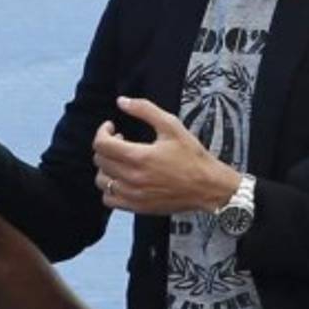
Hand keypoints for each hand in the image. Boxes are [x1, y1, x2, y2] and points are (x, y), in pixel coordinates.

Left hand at [93, 96, 239, 214]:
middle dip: (106, 146)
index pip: (101, 144)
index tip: (111, 127)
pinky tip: (121, 179)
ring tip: (120, 160)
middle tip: (121, 140)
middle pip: (100, 160)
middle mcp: (132, 178)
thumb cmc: (192, 156)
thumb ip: (145, 110)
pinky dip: (109, 188)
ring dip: (106, 167)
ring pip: (101, 180)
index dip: (102, 131)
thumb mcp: (172, 126)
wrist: (208, 187)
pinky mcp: (137, 207)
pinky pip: (109, 199)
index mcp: (139, 157)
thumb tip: (122, 101)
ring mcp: (133, 195)